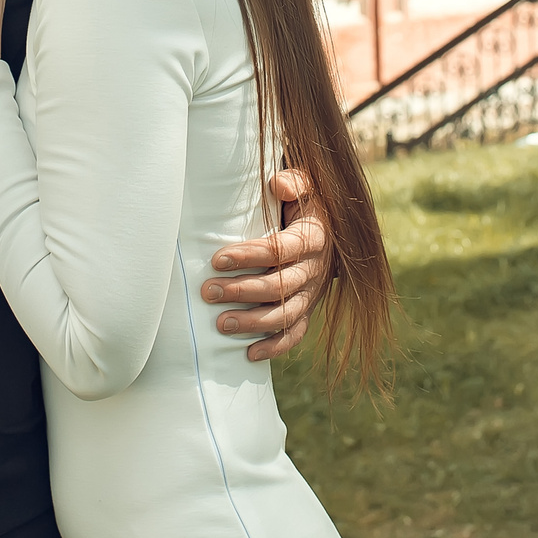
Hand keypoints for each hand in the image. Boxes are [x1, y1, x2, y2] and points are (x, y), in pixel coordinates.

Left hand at [202, 168, 328, 361]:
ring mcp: (311, 294)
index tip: (217, 259)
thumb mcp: (306, 188)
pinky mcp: (307, 310)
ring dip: (253, 322)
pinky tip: (248, 354)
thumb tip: (279, 185)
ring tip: (221, 324)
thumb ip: (294, 182)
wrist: (330, 232)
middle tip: (208, 292)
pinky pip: (295, 334)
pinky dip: (274, 347)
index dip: (248, 256)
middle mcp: (314, 270)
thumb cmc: (303, 206)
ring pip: (285, 315)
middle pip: (278, 286)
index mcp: (312, 238)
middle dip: (242, 291)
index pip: (279, 250)